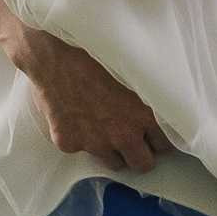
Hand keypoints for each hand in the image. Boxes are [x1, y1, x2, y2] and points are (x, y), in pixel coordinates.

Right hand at [7, 23, 170, 171]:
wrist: (52, 51)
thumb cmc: (93, 52)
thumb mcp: (133, 72)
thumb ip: (147, 97)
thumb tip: (155, 106)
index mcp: (144, 115)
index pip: (164, 146)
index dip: (158, 140)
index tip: (153, 135)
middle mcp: (122, 134)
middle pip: (143, 164)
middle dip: (141, 153)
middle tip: (134, 139)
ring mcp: (94, 142)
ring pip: (113, 162)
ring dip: (113, 149)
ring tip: (104, 126)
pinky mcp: (68, 142)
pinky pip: (80, 150)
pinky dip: (81, 138)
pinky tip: (77, 116)